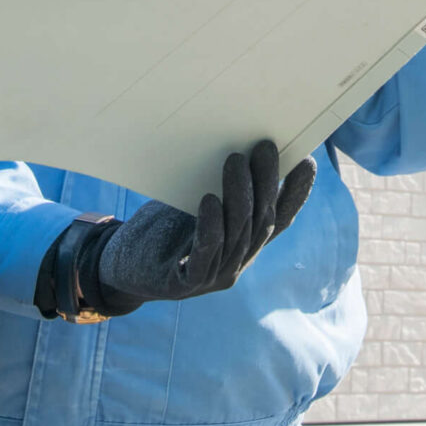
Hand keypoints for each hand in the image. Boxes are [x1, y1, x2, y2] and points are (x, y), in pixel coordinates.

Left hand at [46, 141, 317, 316]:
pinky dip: (210, 226)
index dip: (295, 194)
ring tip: (235, 159)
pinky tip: (208, 199)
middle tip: (265, 145)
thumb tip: (237, 142)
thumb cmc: (160, 230)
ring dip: (240, 195)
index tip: (306, 161)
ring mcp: (213, 276)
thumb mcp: (192, 203)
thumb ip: (218, 187)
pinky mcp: (184, 283)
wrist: (119, 266)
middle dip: (266, 181)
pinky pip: (205, 252)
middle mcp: (236, 263)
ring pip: (237, 233)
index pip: (279, 220)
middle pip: (261, 221)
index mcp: (242, 245)